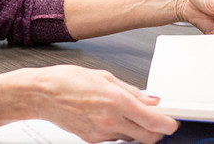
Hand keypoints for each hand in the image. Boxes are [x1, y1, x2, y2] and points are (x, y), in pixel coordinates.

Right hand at [27, 65, 178, 143]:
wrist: (40, 94)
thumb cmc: (65, 81)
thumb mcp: (103, 76)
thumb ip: (130, 90)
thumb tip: (150, 99)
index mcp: (117, 101)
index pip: (156, 122)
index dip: (170, 123)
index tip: (172, 120)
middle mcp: (111, 121)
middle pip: (149, 138)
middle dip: (157, 131)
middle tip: (155, 120)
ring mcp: (102, 134)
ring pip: (131, 139)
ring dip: (136, 130)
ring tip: (125, 113)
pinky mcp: (92, 140)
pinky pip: (114, 139)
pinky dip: (118, 130)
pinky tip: (108, 117)